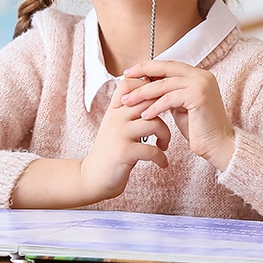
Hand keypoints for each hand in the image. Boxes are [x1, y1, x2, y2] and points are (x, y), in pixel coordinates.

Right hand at [78, 77, 171, 200]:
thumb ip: (130, 111)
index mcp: (114, 110)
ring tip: (164, 144)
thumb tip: (153, 94)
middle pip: (148, 101)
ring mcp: (119, 134)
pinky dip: (162, 157)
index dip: (147, 86)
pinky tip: (162, 162)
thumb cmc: (111, 150)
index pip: (128, 84)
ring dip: (166, 135)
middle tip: (168, 123)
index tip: (160, 98)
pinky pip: (152, 150)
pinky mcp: (124, 152)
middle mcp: (115, 118)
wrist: (93, 178)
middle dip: (165, 111)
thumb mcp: (116, 125)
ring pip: (155, 123)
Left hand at [122, 61, 234, 170]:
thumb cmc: (199, 130)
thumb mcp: (181, 106)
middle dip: (143, 72)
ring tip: (128, 101)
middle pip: (166, 69)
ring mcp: (202, 84)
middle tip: (124, 78)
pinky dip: (155, 107)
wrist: (218, 145)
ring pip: (165, 84)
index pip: (169, 66)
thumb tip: (149, 86)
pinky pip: (170, 99)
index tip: (130, 72)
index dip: (149, 67)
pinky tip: (144, 115)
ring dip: (144, 93)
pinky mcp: (199, 96)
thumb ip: (170, 94)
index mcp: (198, 75)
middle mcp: (202, 76)